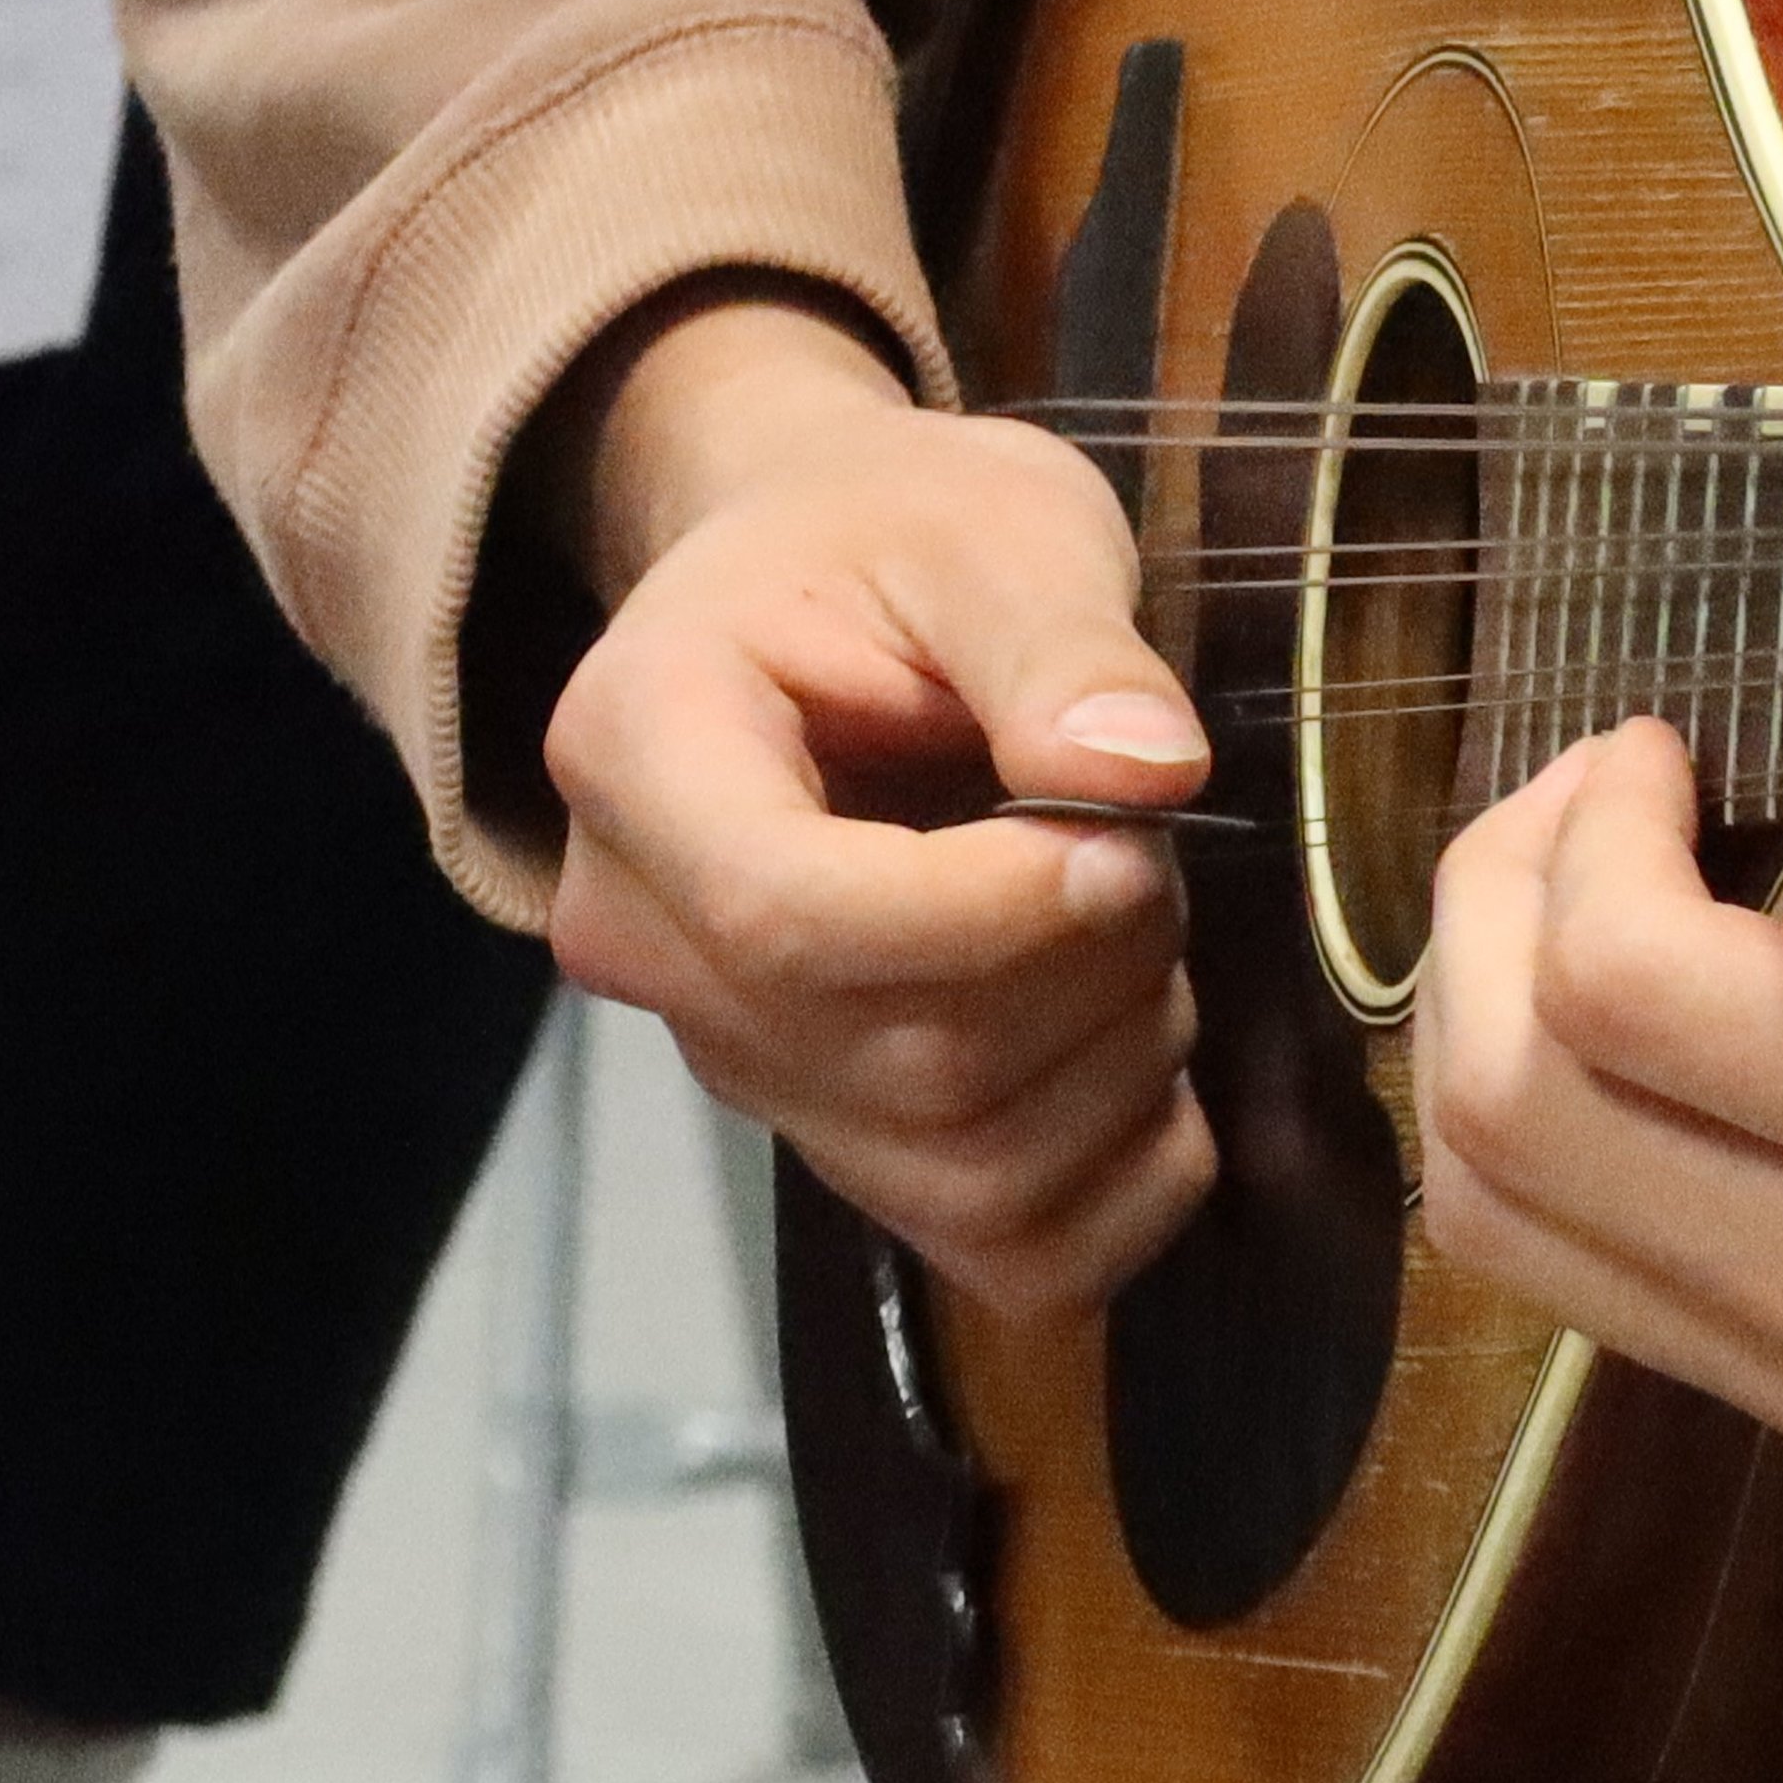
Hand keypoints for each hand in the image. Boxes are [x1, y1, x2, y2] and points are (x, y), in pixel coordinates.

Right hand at [540, 294, 1215, 1318]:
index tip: (1126, 833)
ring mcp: (732, 1067)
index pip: (790, 920)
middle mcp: (647, 944)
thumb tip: (1147, 770)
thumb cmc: (898, 545)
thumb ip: (1061, 641)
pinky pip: (1012, 1254)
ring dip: (1125, 1063)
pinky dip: (1133, 1174)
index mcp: (635, 754)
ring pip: (967, 1173)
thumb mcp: (991, 528)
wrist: (830, 599)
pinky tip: (1134, 1040)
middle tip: (1144, 848)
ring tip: (1133, 925)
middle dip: (1092, 968)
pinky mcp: (836, 1150)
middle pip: (901, 1061)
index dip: (997, 910)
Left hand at [1408, 316, 1782, 1614]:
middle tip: (1575, 793)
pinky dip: (1553, 1151)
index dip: (1580, 827)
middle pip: (1511, 1119)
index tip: (1661, 726)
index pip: (1636, 989)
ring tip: (1572, 902)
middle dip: (1486, 910)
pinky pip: (1590, 1300)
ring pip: (1506, 1230)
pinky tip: (1637, 1032)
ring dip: (1483, 1039)